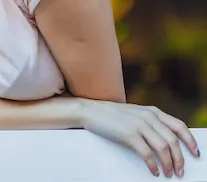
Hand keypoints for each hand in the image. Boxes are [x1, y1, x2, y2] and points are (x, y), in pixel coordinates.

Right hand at [79, 100, 199, 177]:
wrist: (90, 110)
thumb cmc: (111, 115)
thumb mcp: (136, 114)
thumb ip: (151, 122)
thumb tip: (167, 140)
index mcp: (153, 111)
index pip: (179, 126)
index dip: (190, 141)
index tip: (195, 153)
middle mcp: (149, 117)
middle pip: (173, 141)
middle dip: (180, 159)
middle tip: (180, 171)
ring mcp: (139, 125)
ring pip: (163, 148)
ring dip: (168, 164)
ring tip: (168, 173)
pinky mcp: (128, 134)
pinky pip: (147, 154)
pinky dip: (153, 165)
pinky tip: (153, 171)